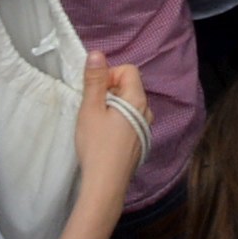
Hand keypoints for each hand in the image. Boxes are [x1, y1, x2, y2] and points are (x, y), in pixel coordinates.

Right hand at [73, 57, 151, 202]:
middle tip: (92, 109)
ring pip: (129, 105)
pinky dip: (117, 121)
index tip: (95, 92)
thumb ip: (95, 80)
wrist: (106, 184)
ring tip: (97, 124)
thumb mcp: (91, 109)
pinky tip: (104, 138)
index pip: (128, 70)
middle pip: (129, 87)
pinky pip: (130, 121)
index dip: (109, 75)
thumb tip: (97, 54)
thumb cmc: (96, 145)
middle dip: (109, 92)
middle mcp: (147, 111)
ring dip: (113, 107)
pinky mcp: (140, 142)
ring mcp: (146, 128)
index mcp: (138, 99)